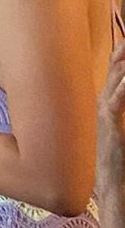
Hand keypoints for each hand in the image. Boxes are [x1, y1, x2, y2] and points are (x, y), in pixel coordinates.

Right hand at [99, 37, 124, 171]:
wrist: (111, 181)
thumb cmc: (120, 154)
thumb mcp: (123, 123)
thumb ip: (123, 104)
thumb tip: (124, 84)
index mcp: (108, 97)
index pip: (116, 65)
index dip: (122, 48)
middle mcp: (104, 99)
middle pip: (116, 64)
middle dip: (124, 47)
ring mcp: (105, 109)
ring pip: (117, 76)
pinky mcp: (110, 122)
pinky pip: (118, 99)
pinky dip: (123, 85)